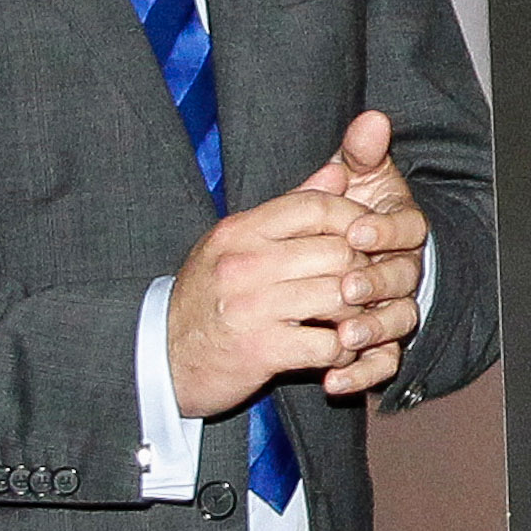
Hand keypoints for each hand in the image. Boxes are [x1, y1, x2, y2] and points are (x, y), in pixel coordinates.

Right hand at [165, 185, 377, 418]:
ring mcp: (252, 307)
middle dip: (363, 269)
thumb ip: (290, 209)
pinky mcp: (261, 350)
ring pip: (340, 296)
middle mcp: (245, 263)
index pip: (315, 206)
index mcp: (240, 231)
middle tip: (366, 285)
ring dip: (359, 311)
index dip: (355, 219)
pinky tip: (336, 348)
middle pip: (337, 251)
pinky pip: (328, 344)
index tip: (368, 238)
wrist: (162, 358)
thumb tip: (339, 172)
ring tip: (355, 317)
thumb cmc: (207, 297)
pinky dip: (343, 349)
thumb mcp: (236, 243)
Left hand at [295, 111, 429, 397]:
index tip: (358, 230)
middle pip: (404, 280)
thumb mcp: (354, 178)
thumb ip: (360, 153)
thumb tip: (371, 119)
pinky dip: (359, 375)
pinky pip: (380, 364)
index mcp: (400, 228)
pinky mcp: (380, 344)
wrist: (338, 259)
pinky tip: (332, 380)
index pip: (408, 229)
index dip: (387, 231)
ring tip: (342, 337)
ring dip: (372, 331)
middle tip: (348, 287)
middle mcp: (404, 269)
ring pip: (397, 322)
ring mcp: (395, 308)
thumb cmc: (350, 211)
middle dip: (377, 284)